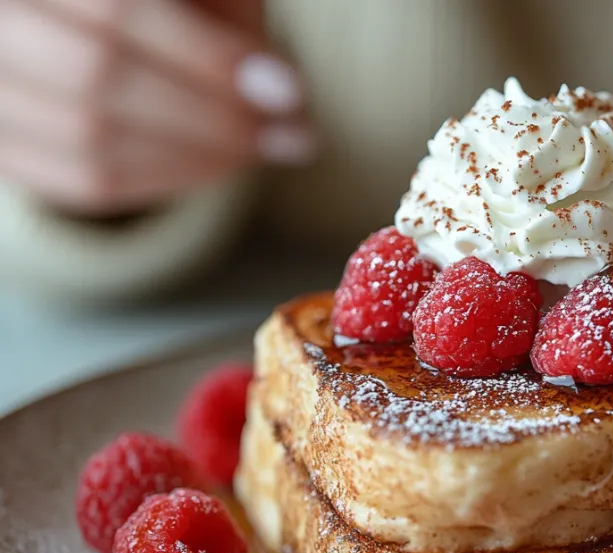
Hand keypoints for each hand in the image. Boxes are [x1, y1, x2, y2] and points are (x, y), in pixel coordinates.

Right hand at [0, 0, 316, 214]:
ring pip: (86, 137)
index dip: (209, 57)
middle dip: (211, 115)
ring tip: (261, 149)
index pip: (120, 10)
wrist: (83, 28)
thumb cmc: (164, 6)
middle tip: (288, 135)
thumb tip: (281, 96)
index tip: (288, 93)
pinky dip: (164, 180)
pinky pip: (81, 181)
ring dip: (196, 154)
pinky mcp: (3, 147)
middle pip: (97, 76)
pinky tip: (217, 165)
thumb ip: (228, 15)